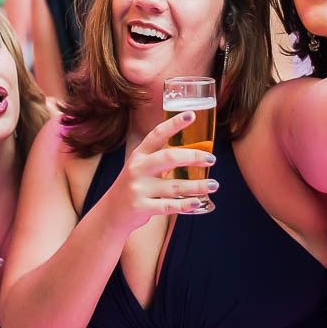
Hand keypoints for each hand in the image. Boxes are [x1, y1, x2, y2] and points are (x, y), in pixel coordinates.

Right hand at [103, 111, 217, 232]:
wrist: (112, 212)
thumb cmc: (134, 186)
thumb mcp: (140, 166)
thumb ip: (160, 158)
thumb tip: (194, 152)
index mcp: (139, 155)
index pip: (157, 134)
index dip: (174, 123)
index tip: (192, 115)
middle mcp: (137, 168)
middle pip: (169, 157)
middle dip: (193, 157)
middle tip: (211, 159)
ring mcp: (138, 188)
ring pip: (174, 185)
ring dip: (198, 185)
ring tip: (214, 184)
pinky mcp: (141, 207)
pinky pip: (169, 205)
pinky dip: (186, 204)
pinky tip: (198, 202)